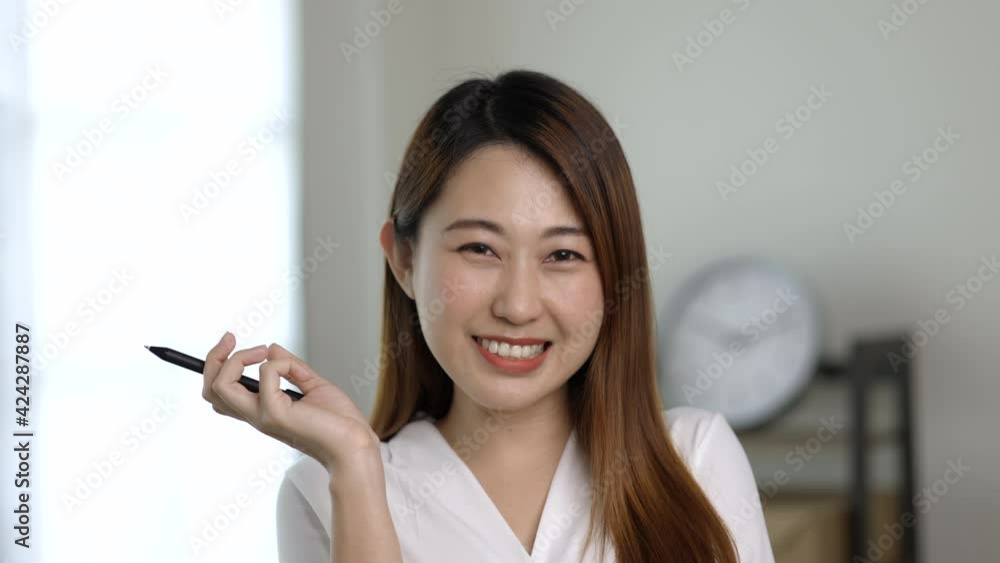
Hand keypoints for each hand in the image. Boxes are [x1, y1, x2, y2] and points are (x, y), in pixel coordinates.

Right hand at [201, 332, 379, 471]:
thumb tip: (273, 349)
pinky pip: (265, 375)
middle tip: (230, 338)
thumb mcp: (313, 386)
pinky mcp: (276, 413)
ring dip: (236, 359)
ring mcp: (263, 416)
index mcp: (262, 410)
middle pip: (210, 391)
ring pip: (221, 387)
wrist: (355, 446)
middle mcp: (256, 415)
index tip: (232, 342)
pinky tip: (294, 368)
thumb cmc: (339, 424)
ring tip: (260, 351)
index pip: (221, 393)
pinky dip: (278, 363)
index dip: (217, 365)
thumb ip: (291, 368)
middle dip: (213, 358)